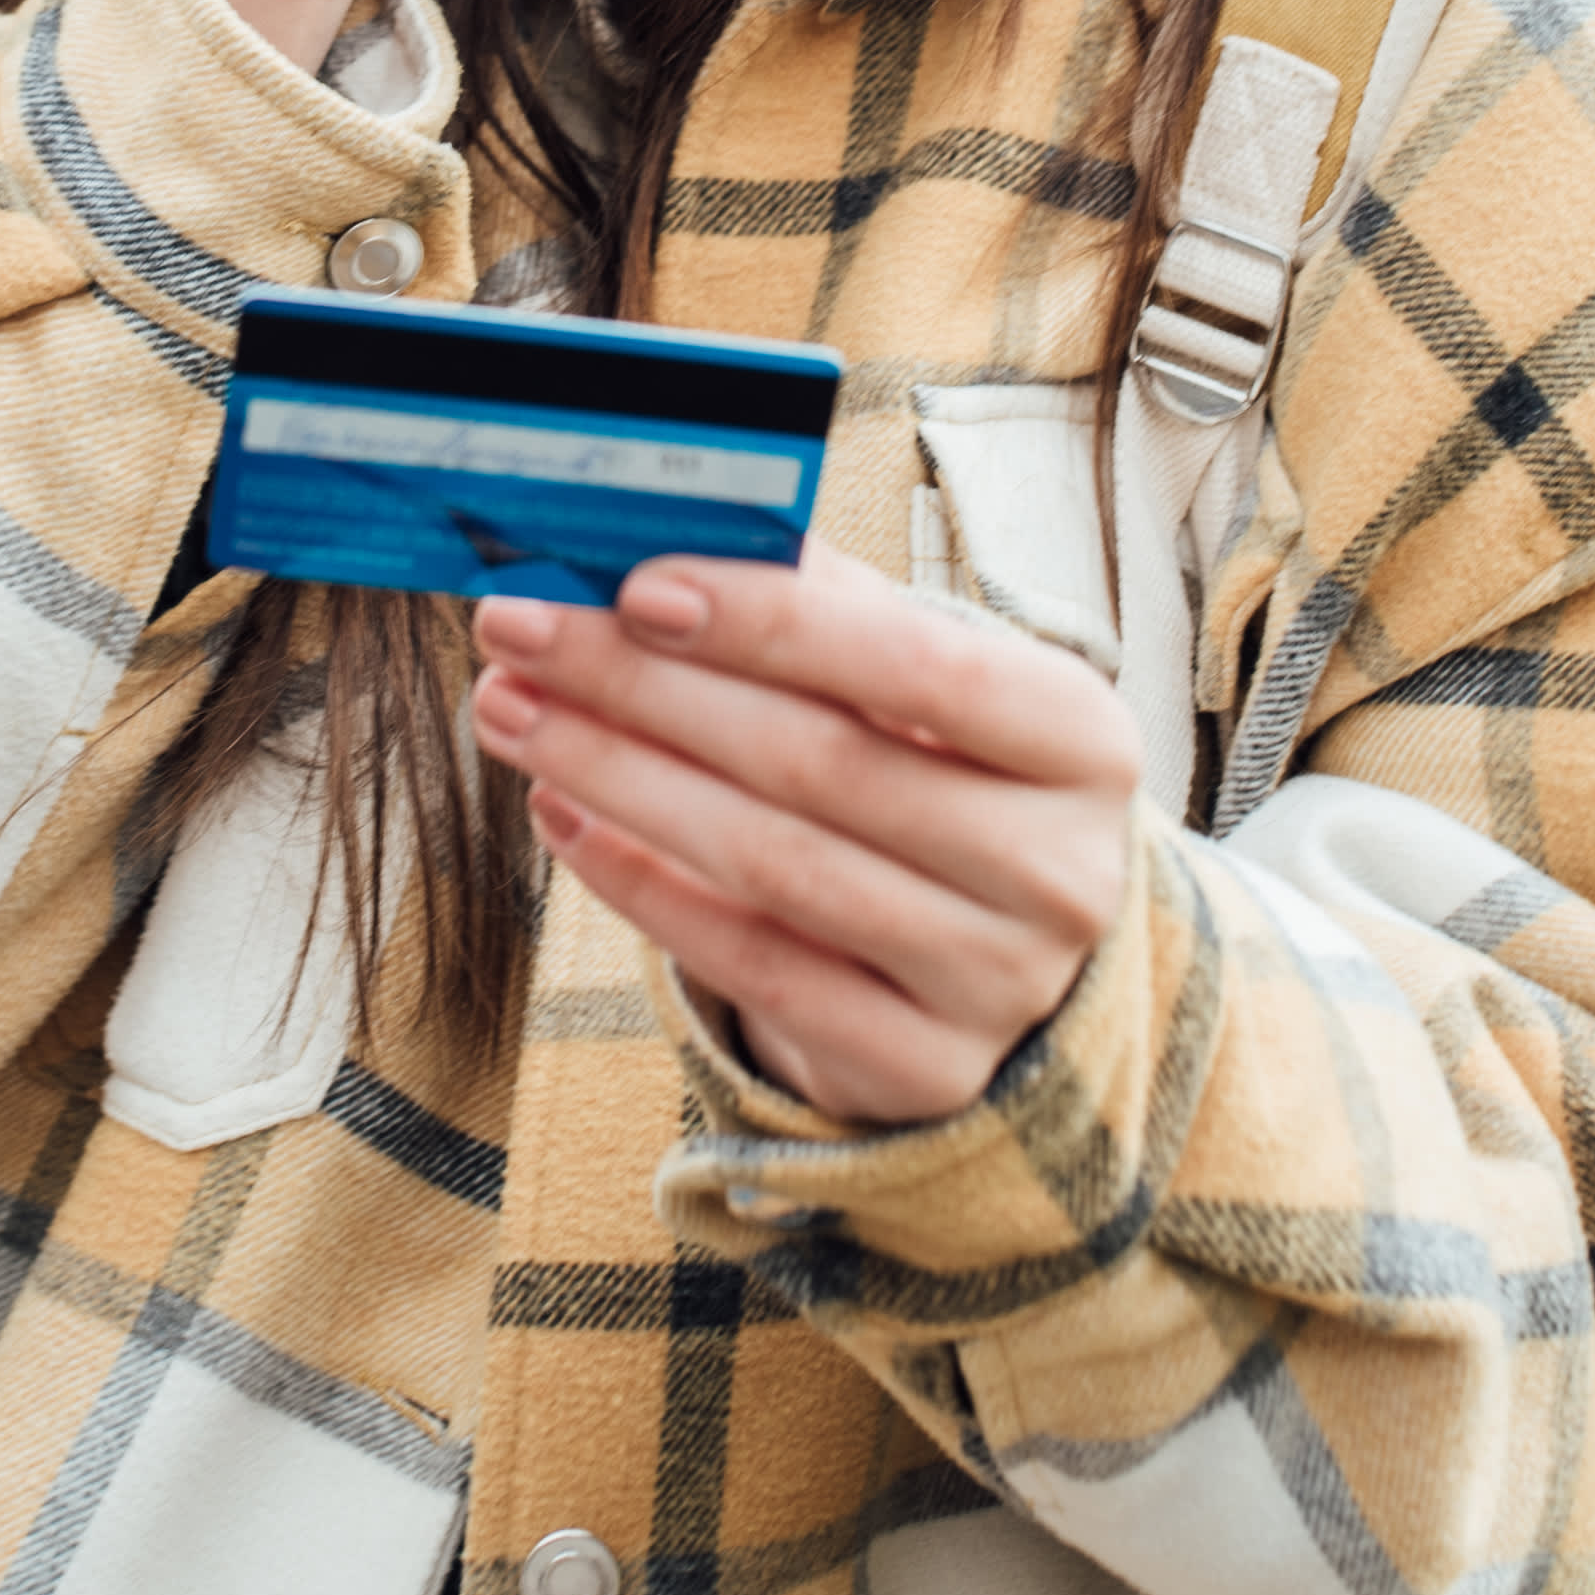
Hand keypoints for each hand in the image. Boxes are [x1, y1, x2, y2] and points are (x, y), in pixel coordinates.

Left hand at [468, 550, 1140, 1125]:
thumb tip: (679, 525)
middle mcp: (1060, 871)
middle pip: (821, 766)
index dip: (776, 623)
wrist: (1015, 960)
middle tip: (522, 631)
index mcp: (1081, 741)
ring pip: (773, 866)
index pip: (924, 665)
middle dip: (648, 689)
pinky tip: (562, 814)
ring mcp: (997, 983)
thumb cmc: (950, 781)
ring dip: (619, 777)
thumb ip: (828, 607)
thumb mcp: (929, 689)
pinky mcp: (922, 1069)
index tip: (635, 583)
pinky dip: (641, 886)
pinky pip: (753, 969)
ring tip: (513, 710)